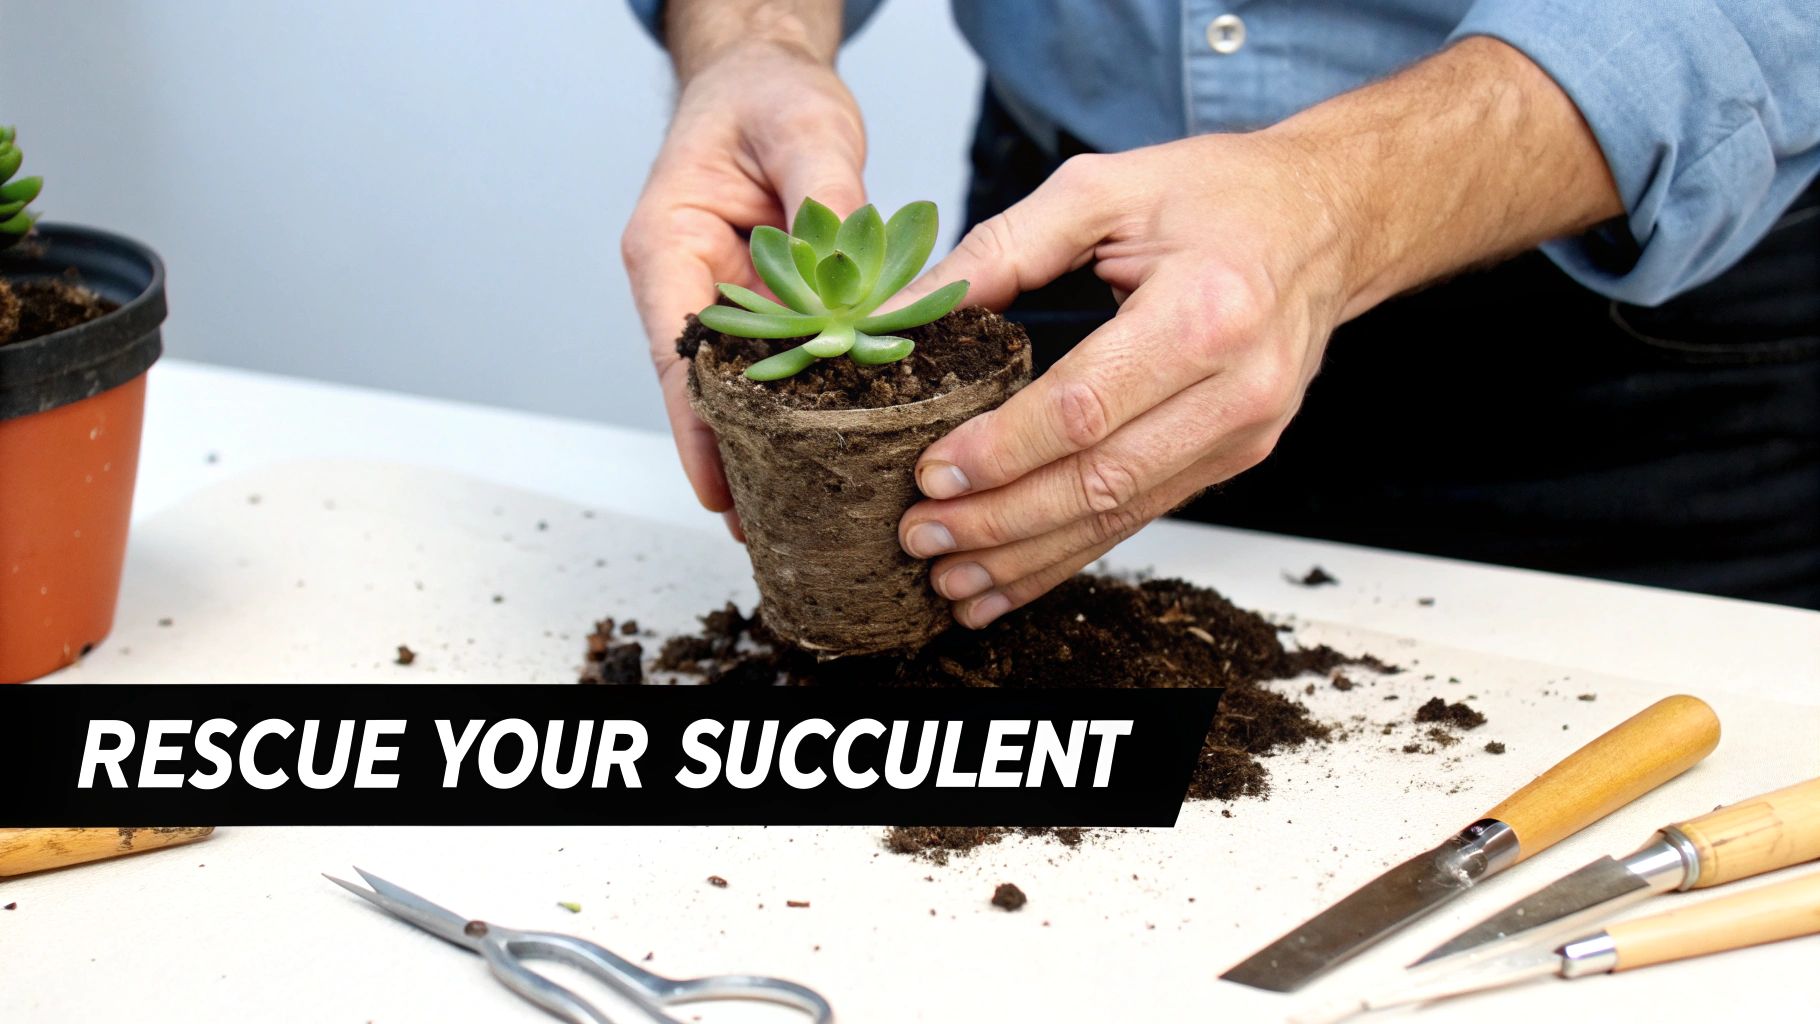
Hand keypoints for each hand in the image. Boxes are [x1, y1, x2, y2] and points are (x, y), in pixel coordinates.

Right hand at [621, 37, 864, 537]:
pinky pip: (791, 365)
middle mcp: (691, 286)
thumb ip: (822, 184)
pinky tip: (840, 451)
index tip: (718, 490)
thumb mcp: (801, 124)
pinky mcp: (774, 307)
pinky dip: (812, 404)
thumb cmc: (764, 95)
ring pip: (748, 390)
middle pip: (707, 393)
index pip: (676, 356)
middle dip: (734, 461)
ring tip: (804, 518)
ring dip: (771, 447)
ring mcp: (733, 302)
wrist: (766, 78)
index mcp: (670, 247)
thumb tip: (846, 249)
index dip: (696, 429)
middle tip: (771, 533)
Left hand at [894, 132, 1354, 626]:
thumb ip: (1000, 249)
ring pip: (1118, 515)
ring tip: (949, 581)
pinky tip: (1008, 579)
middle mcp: (1235, 387)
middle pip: (1099, 479)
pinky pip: (1140, 515)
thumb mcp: (1103, 188)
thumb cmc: (1219, 194)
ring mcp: (1242, 433)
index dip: (1001, 451)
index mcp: (1205, 310)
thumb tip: (903, 315)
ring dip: (1026, 557)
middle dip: (999, 521)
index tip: (930, 475)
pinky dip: (1069, 553)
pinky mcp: (1235, 457)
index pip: (1084, 407)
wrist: (1329, 219)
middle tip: (919, 537)